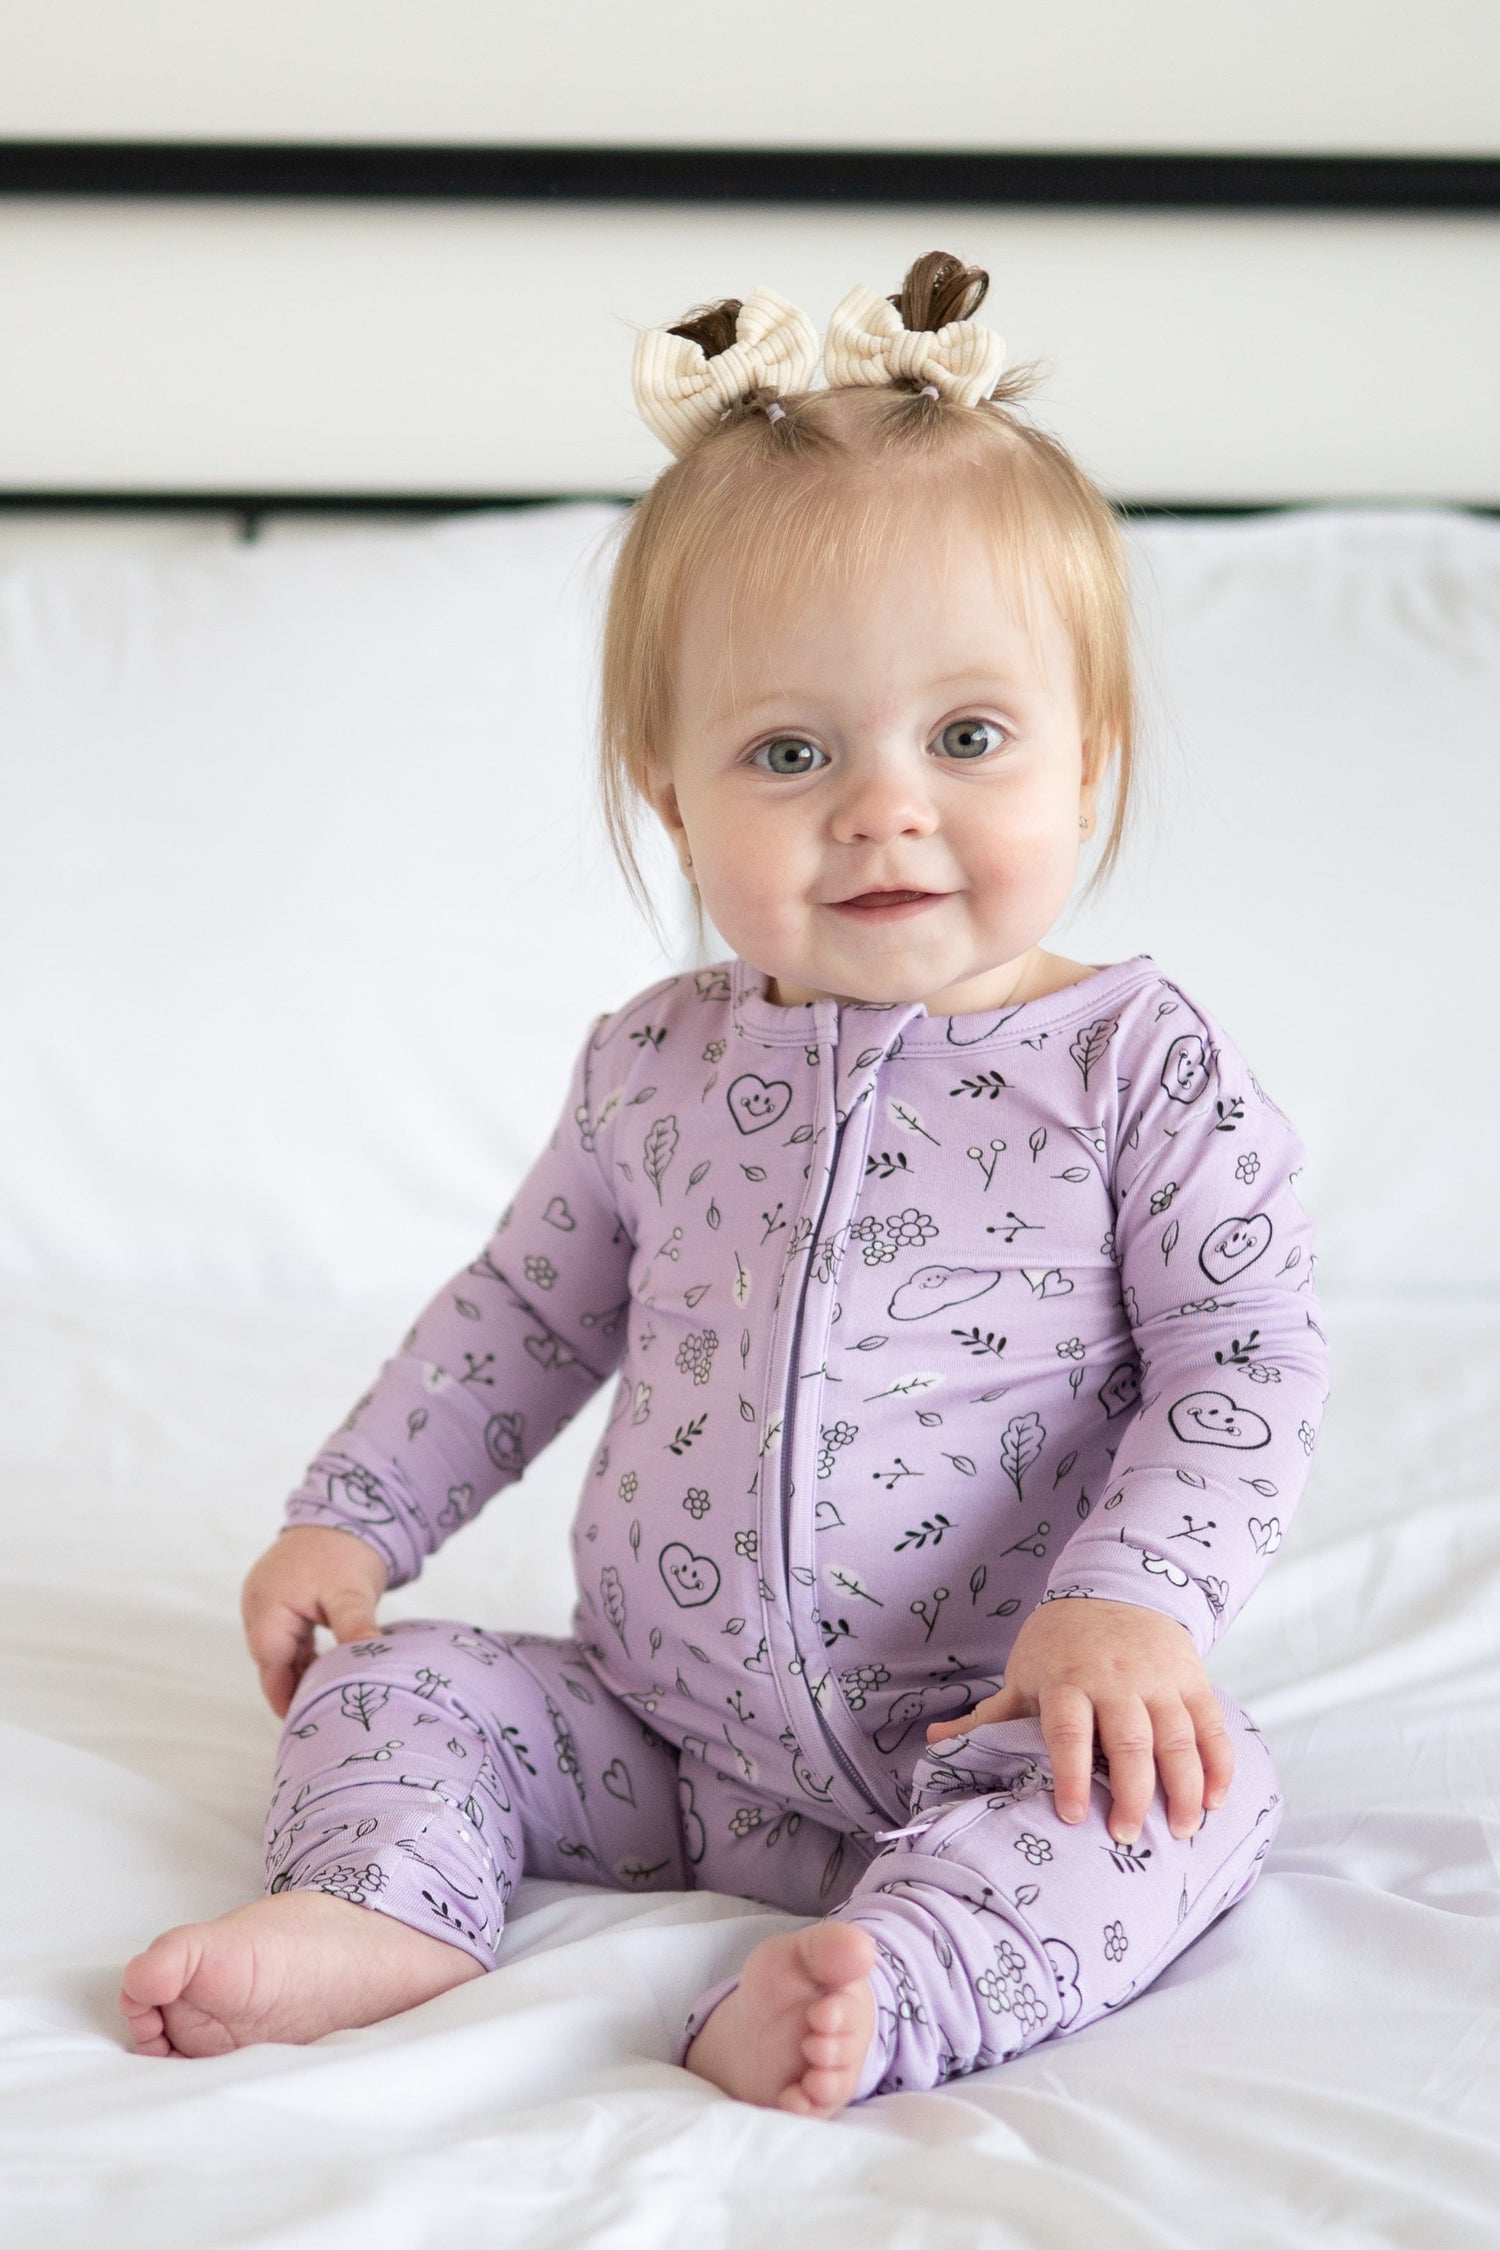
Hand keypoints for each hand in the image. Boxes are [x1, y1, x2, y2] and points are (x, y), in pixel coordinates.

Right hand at [241, 1525, 389, 1718]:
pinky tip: (327, 1671)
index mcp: (267, 1607)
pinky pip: (287, 1638)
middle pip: (272, 1662)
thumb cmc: (345, 1550)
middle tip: (322, 1715)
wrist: (346, 1509)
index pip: (271, 1665)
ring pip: (280, 1652)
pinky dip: (304, 1655)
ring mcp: (266, 1603)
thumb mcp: (351, 1591)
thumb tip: (368, 1656)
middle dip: (293, 1688)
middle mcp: (258, 1606)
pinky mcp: (280, 1600)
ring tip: (327, 1699)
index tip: (306, 1722)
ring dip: (300, 1672)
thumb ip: (354, 1626)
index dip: (286, 1696)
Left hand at [924, 1597, 1233, 1843]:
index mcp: (1066, 1681)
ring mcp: (1157, 1679)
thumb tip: (931, 1739)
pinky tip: (1217, 1798)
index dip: (1067, 1772)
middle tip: (1127, 1835)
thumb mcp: (1022, 1675)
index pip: (1067, 1729)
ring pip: (1176, 1736)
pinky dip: (1218, 1762)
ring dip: (1184, 1786)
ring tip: (1182, 1829)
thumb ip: (987, 1716)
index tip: (1069, 1815)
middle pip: (1129, 1739)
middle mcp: (1115, 1680)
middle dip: (1132, 1791)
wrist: (1116, 1586)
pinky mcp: (1191, 1678)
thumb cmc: (1060, 1646)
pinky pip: (1210, 1723)